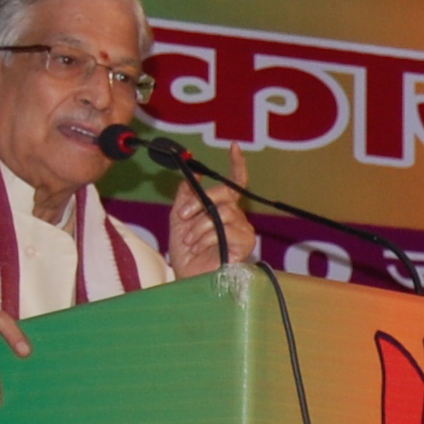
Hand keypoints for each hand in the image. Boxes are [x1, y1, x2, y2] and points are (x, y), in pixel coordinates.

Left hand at [166, 143, 256, 274]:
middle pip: (225, 194)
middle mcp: (236, 217)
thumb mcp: (179, 219)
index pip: (234, 184)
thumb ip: (186, 196)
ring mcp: (242, 230)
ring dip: (200, 225)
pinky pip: (226, 228)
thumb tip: (192, 176)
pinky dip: (208, 236)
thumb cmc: (185, 254)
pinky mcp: (244, 243)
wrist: (186, 276)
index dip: (237, 165)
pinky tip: (201, 248)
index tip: (234, 147)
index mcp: (222, 209)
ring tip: (190, 240)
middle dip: (200, 202)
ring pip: (222, 211)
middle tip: (183, 215)